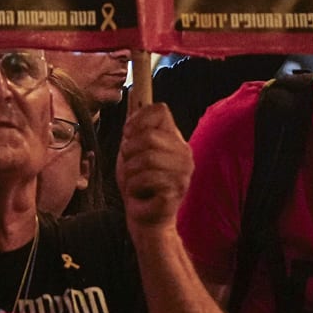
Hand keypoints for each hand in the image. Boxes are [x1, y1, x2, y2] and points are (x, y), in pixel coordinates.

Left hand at [114, 102, 192, 228]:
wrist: (146, 219)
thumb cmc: (139, 185)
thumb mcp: (131, 151)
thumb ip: (134, 127)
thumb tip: (134, 93)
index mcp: (174, 139)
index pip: (159, 110)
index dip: (137, 120)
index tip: (128, 136)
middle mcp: (184, 153)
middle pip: (147, 135)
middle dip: (129, 152)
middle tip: (132, 167)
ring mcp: (183, 172)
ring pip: (144, 157)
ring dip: (130, 172)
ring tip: (136, 181)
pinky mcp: (176, 190)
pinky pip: (145, 178)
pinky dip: (134, 187)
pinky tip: (141, 193)